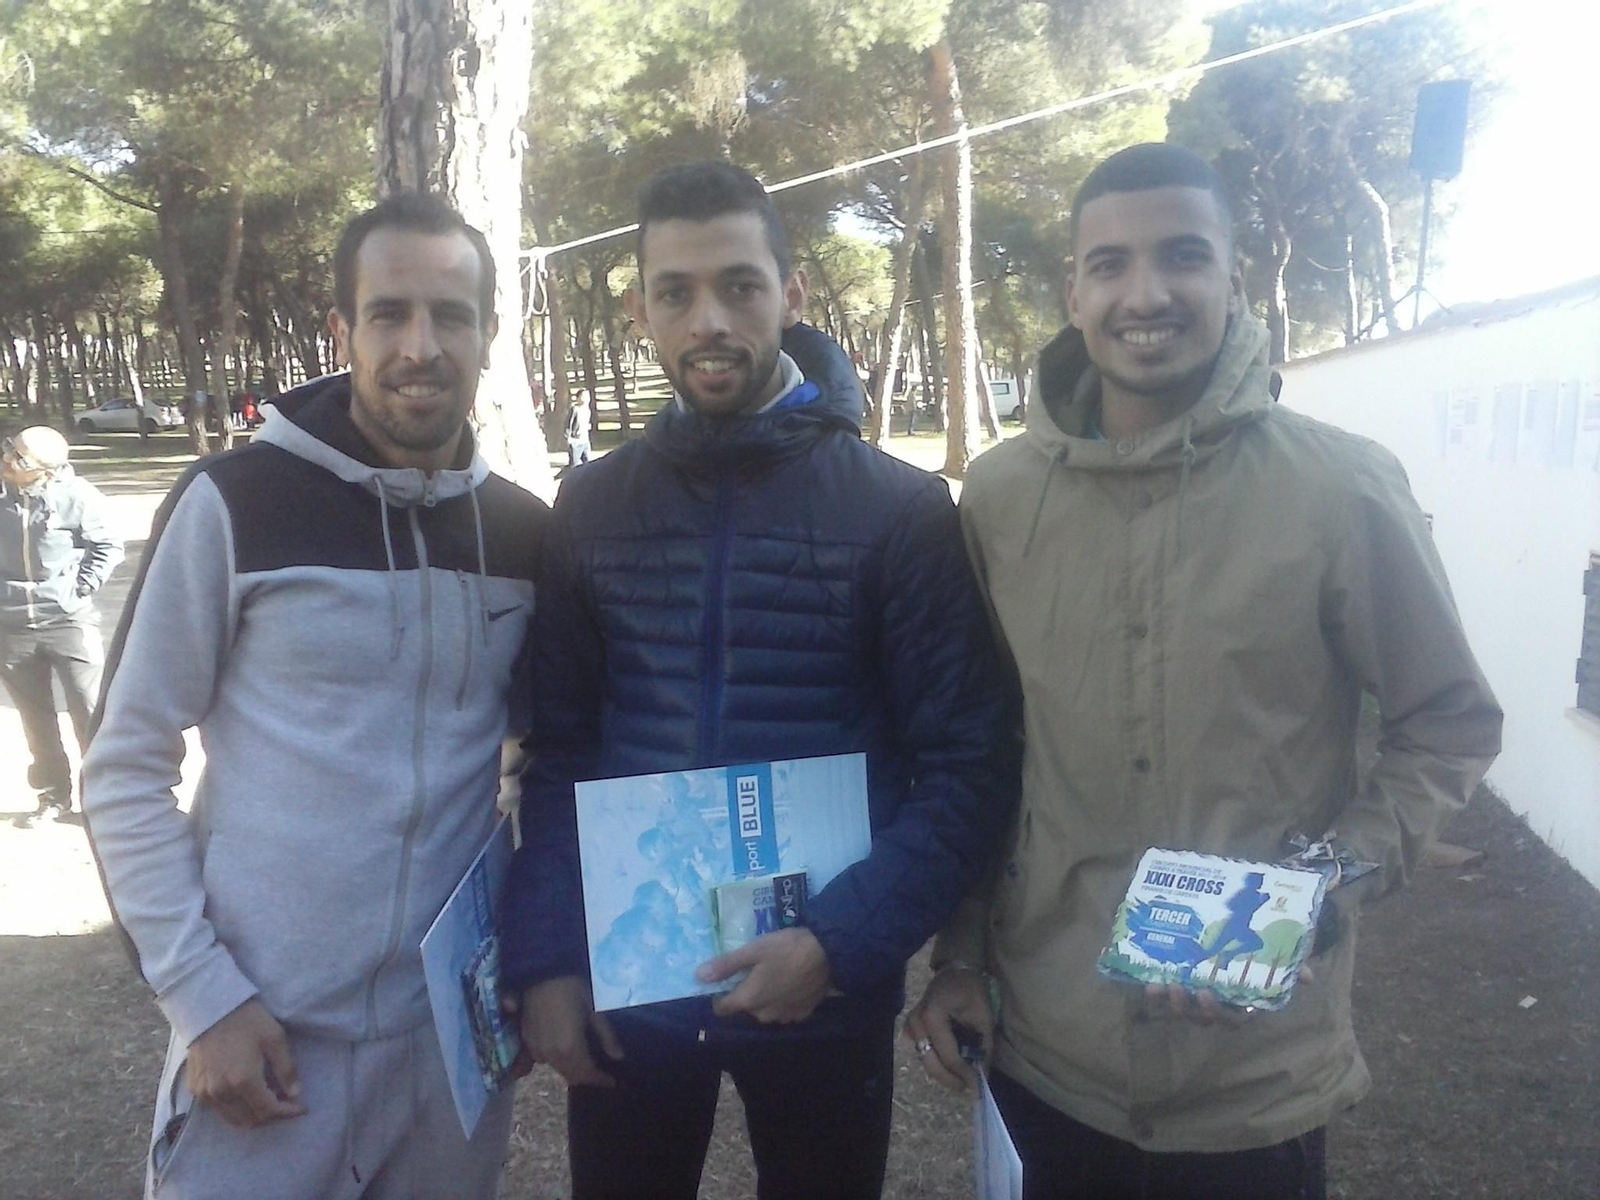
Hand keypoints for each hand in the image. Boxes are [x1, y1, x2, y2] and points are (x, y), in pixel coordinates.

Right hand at [184, 999, 306, 1128]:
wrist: (209, 1008)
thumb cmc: (246, 1020)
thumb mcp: (275, 1039)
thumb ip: (286, 1069)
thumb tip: (295, 1094)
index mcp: (243, 1081)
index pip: (268, 1111)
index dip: (287, 1112)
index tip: (301, 1108)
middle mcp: (222, 1093)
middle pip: (251, 1120)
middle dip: (272, 1116)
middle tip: (286, 1104)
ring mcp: (205, 1093)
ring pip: (233, 1120)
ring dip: (253, 1117)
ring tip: (268, 1101)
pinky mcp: (195, 1090)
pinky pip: (218, 1111)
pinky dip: (235, 1111)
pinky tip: (247, 1096)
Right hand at [517, 976, 622, 1087]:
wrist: (542, 973)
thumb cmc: (573, 989)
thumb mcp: (594, 1012)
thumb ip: (606, 1037)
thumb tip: (618, 1057)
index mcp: (570, 1049)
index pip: (587, 1074)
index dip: (600, 1080)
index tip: (611, 1081)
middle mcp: (551, 1055)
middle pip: (570, 1076)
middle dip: (587, 1077)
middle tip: (600, 1074)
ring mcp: (536, 1049)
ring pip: (557, 1069)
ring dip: (572, 1070)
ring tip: (586, 1064)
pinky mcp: (526, 1041)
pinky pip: (544, 1060)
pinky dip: (557, 1061)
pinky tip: (566, 1053)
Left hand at [700, 928, 831, 1023]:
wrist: (828, 954)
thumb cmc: (787, 948)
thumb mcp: (754, 950)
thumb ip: (726, 966)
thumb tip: (698, 976)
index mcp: (749, 1000)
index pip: (722, 1009)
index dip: (719, 996)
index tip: (725, 981)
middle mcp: (764, 1015)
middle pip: (746, 1008)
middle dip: (746, 993)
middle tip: (756, 970)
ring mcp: (785, 1016)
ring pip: (766, 1010)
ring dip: (766, 998)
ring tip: (775, 975)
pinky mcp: (803, 1014)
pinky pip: (784, 1010)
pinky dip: (784, 1000)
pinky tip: (791, 983)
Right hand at [904, 966, 992, 1090]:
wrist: (955, 972)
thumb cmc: (971, 990)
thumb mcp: (983, 1017)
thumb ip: (984, 1048)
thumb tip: (983, 1076)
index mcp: (933, 1015)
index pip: (948, 1055)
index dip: (963, 1073)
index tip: (978, 1087)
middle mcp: (916, 1022)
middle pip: (931, 1062)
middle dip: (951, 1078)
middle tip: (970, 1087)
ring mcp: (910, 1026)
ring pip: (926, 1061)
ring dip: (944, 1073)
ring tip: (964, 1078)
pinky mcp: (911, 1029)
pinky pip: (923, 1053)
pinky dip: (938, 1063)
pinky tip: (953, 1066)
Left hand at [1143, 961, 1316, 1022]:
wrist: (1237, 937)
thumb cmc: (1257, 954)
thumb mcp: (1275, 960)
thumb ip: (1291, 968)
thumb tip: (1309, 977)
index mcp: (1241, 1003)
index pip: (1232, 1018)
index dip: (1218, 1011)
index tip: (1206, 993)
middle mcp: (1218, 1006)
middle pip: (1203, 1018)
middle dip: (1189, 1006)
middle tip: (1179, 987)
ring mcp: (1196, 999)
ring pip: (1181, 1010)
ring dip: (1168, 1001)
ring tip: (1158, 985)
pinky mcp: (1178, 989)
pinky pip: (1165, 999)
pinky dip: (1155, 995)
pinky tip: (1147, 982)